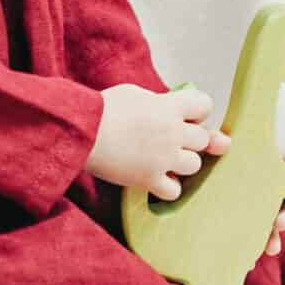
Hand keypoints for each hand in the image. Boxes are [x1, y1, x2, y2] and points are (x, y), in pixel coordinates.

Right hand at [88, 85, 225, 199]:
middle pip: (202, 139)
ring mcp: (163, 158)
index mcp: (169, 106)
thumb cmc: (102, 109)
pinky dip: (168, 188)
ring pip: (194, 165)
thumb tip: (175, 108)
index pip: (204, 105)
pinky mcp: (148, 179)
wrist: (79, 131)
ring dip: (182, 163)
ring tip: (163, 159)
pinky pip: (175, 191)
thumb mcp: (134, 93)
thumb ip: (160, 101)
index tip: (185, 116)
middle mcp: (172, 132)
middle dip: (190, 139)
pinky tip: (157, 179)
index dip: (197, 112)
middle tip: (170, 139)